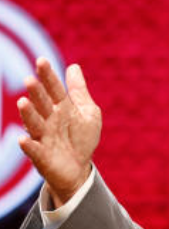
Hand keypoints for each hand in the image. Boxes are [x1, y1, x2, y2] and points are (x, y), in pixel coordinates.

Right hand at [17, 57, 101, 206]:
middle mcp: (49, 120)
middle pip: (42, 104)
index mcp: (61, 108)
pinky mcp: (42, 156)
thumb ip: (79, 92)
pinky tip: (23, 139)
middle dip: (36, 93)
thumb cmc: (81, 138)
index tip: (42, 60)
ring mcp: (44, 137)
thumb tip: (74, 67)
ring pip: (34, 124)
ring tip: (22, 102)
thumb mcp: (87, 113)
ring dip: (28, 114)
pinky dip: (29, 145)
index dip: (48, 76)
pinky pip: (34, 150)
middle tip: (30, 80)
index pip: (54, 89)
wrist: (78, 167)